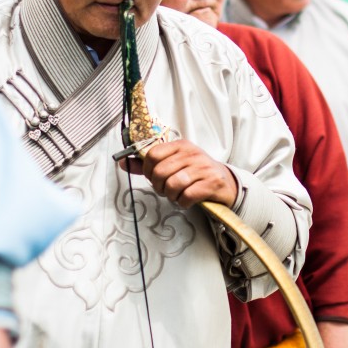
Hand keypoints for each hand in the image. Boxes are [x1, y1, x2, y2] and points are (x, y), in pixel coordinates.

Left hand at [121, 139, 237, 207]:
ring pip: (173, 185)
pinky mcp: (212, 183)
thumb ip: (148, 164)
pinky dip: (183, 202)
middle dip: (159, 186)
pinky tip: (188, 200)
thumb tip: (122, 162)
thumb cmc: (196, 173)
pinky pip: (187, 196)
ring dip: (171, 196)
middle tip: (166, 190)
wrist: (225, 182)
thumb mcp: (173, 163)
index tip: (154, 178)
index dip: (148, 171)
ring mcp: (203, 168)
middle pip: (160, 172)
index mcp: (181, 145)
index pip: (153, 154)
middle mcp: (192, 153)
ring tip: (177, 195)